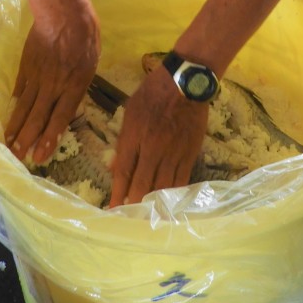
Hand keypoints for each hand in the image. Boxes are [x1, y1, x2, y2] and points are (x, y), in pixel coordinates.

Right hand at [4, 1, 100, 164]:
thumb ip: (80, 83)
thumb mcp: (92, 62)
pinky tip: (10, 116)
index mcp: (74, 86)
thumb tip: (71, 97)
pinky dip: (15, 104)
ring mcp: (37, 77)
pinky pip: (20, 89)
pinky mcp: (26, 66)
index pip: (60, 118)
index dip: (49, 138)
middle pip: (37, 117)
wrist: (64, 12)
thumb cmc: (86, 34)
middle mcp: (53, 86)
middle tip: (18, 158)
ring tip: (8, 144)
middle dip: (27, 140)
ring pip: (25, 107)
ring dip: (16, 127)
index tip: (40, 156)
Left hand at [109, 66, 207, 206]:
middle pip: (142, 183)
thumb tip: (113, 168)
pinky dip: (173, 194)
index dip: (117, 192)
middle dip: (134, 203)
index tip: (113, 209)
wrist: (186, 83)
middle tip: (129, 219)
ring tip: (148, 216)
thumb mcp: (131, 111)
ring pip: (162, 186)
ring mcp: (173, 152)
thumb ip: (123, 141)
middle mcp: (153, 148)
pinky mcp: (190, 154)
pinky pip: (181, 180)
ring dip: (154, 203)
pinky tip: (169, 204)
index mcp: (134, 136)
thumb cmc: (153, 93)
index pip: (124, 171)